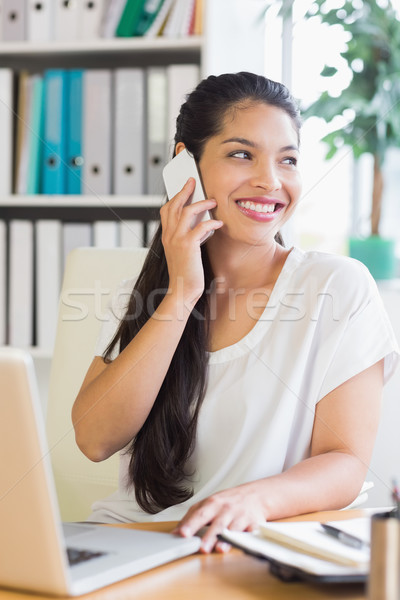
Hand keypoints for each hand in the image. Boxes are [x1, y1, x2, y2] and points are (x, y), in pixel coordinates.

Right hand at [160, 178, 222, 304]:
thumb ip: (187, 238)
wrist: (182, 291)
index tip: (185, 188)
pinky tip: (219, 223)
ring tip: (213, 202)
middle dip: (185, 190)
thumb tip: (201, 225)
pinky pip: (200, 227)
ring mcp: (177, 240)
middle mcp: (169, 236)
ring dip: (202, 204)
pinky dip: (211, 222)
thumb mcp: (182, 252)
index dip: (175, 196)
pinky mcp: (188, 246)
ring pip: (187, 211)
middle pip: (175, 205)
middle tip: (194, 181)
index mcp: (167, 237)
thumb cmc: (185, 274)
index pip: (166, 210)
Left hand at [172, 483, 266, 553]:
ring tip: (219, 549)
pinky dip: (248, 539)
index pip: (200, 514)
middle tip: (202, 547)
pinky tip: (242, 545)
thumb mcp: (207, 504)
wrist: (254, 495)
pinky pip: (251, 532)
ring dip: (226, 539)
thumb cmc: (226, 502)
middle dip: (209, 535)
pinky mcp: (253, 524)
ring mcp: (240, 516)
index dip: (191, 524)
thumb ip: (191, 518)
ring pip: (233, 529)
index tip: (183, 534)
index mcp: (212, 504)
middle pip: (217, 523)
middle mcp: (226, 509)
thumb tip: (174, 534)